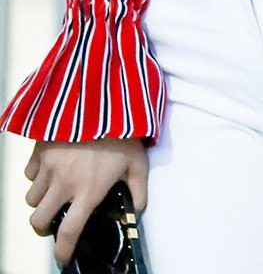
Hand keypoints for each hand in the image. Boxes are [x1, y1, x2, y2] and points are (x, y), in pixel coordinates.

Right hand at [23, 136, 147, 266]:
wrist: (105, 99)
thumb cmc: (124, 132)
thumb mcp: (138, 162)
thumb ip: (138, 189)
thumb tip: (138, 209)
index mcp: (88, 191)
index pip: (69, 232)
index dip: (63, 250)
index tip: (62, 257)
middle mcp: (64, 183)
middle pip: (38, 220)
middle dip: (43, 226)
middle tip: (54, 219)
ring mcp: (49, 165)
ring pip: (32, 197)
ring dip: (41, 199)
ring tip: (55, 189)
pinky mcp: (41, 149)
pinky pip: (29, 172)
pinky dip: (36, 175)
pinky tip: (51, 167)